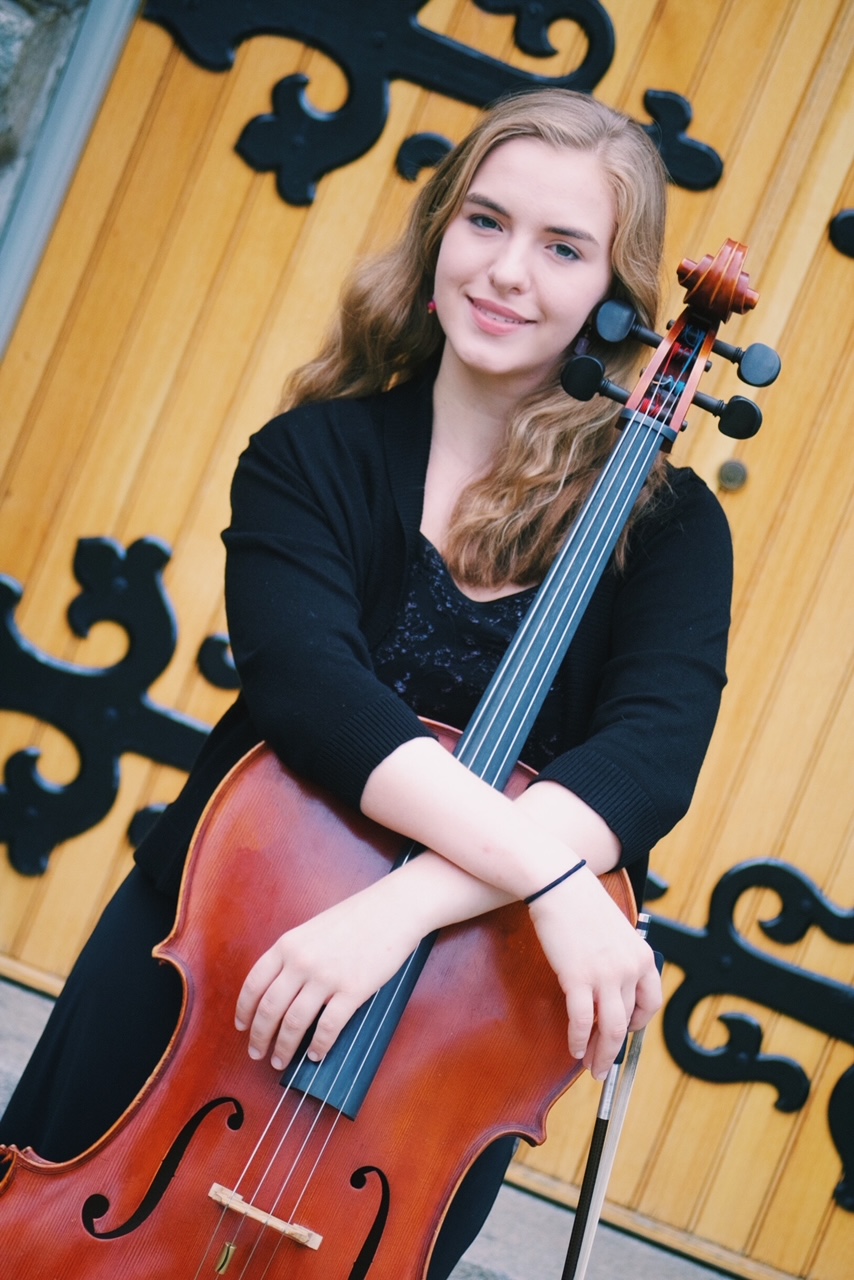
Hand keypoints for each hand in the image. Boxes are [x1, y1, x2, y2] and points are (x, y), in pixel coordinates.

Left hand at [234, 879, 425, 1069]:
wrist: (394, 908)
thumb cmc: (357, 917)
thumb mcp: (313, 929)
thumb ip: (295, 956)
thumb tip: (282, 992)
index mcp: (288, 944)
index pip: (254, 984)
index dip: (244, 1010)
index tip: (242, 1027)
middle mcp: (301, 961)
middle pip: (269, 1009)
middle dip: (260, 1037)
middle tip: (257, 1053)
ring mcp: (326, 976)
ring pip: (294, 1023)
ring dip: (283, 1048)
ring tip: (280, 1062)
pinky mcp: (352, 990)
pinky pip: (328, 1027)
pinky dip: (319, 1046)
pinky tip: (316, 1054)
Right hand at [527, 866, 660, 1078]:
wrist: (560, 885)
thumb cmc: (581, 904)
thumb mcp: (615, 932)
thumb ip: (620, 960)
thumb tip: (612, 989)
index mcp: (642, 957)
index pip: (651, 1004)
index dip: (637, 1024)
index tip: (624, 1033)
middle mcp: (630, 969)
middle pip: (627, 1022)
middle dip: (614, 1050)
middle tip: (604, 1066)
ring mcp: (605, 975)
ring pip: (609, 1029)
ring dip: (599, 1054)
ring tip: (590, 1066)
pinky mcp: (578, 978)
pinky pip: (581, 1020)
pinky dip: (578, 1039)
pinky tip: (573, 1047)